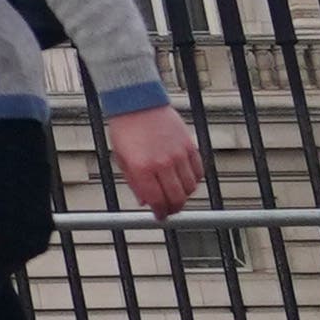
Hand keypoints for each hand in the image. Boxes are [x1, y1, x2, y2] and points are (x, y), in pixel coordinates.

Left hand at [103, 104, 204, 219]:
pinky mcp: (190, 146)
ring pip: (190, 187)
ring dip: (185, 195)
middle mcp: (162, 163)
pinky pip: (198, 171)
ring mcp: (178, 154)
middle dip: (174, 208)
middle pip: (177, 197)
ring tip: (176, 194)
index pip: (157, 200)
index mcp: (141, 167)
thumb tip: (145, 202)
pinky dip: (194, 180)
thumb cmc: (126, 128)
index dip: (160, 212)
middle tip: (170, 210)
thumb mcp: (121, 158)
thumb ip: (134, 181)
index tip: (160, 216)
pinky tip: (185, 180)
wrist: (138, 103)